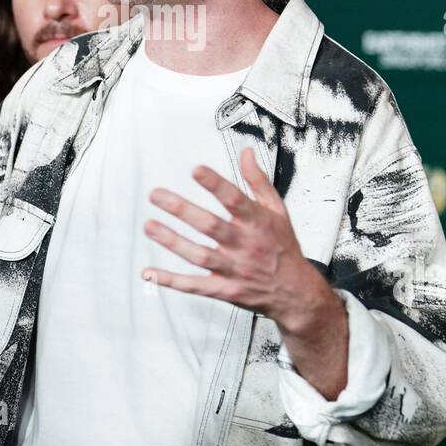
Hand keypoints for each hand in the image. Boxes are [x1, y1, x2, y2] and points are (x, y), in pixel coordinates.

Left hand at [143, 146, 331, 330]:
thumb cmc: (283, 247)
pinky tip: (149, 272)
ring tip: (149, 226)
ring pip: (198, 255)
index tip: (196, 170)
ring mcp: (234, 269)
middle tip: (157, 195)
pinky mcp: (225, 290)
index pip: (235, 200)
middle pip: (210, 226)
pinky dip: (170, 280)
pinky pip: (194, 286)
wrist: (296, 292)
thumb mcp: (278, 210)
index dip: (215, 185)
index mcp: (257, 223)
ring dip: (172, 241)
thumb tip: (247, 154)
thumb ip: (258, 181)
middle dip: (181, 210)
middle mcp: (244, 245)